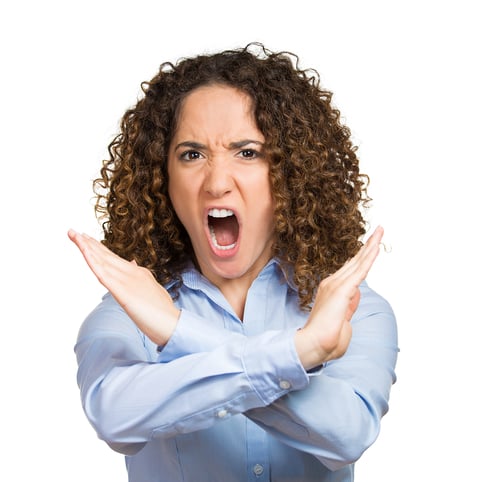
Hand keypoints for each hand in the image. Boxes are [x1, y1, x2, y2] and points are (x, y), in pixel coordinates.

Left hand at [68, 229, 179, 345]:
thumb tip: (133, 263)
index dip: (99, 248)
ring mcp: (127, 280)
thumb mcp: (152, 289)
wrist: (172, 322)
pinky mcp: (122, 291)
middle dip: (88, 243)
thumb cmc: (163, 311)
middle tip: (73, 232)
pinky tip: (84, 252)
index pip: (114, 258)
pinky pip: (102, 273)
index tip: (86, 239)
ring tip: (74, 235)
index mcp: (138, 272)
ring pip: (102, 260)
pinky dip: (92, 261)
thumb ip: (141, 277)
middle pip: (105, 255)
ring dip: (86, 247)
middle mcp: (131, 272)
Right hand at [295, 226, 383, 369]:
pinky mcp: (343, 290)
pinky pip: (361, 270)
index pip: (350, 269)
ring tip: (380, 232)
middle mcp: (333, 283)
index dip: (361, 256)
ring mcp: (337, 285)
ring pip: (359, 261)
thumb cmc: (326, 338)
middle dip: (368, 245)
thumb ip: (350, 306)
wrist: (314, 344)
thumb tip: (357, 293)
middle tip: (379, 231)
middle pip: (355, 260)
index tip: (371, 246)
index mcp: (332, 290)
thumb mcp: (343, 319)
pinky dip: (369, 257)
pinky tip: (376, 247)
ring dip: (371, 246)